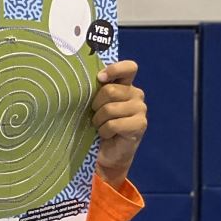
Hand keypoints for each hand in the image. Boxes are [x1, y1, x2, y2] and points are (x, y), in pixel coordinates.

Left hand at [91, 60, 145, 188]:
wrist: (106, 152)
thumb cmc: (97, 124)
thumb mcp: (94, 104)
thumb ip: (95, 89)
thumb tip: (79, 78)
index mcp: (125, 85)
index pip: (129, 68)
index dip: (115, 69)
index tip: (100, 78)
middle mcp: (136, 94)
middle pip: (110, 90)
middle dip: (95, 105)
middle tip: (95, 115)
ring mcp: (141, 109)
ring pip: (109, 108)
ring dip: (98, 120)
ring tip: (100, 126)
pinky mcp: (140, 125)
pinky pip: (113, 124)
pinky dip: (104, 131)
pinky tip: (107, 134)